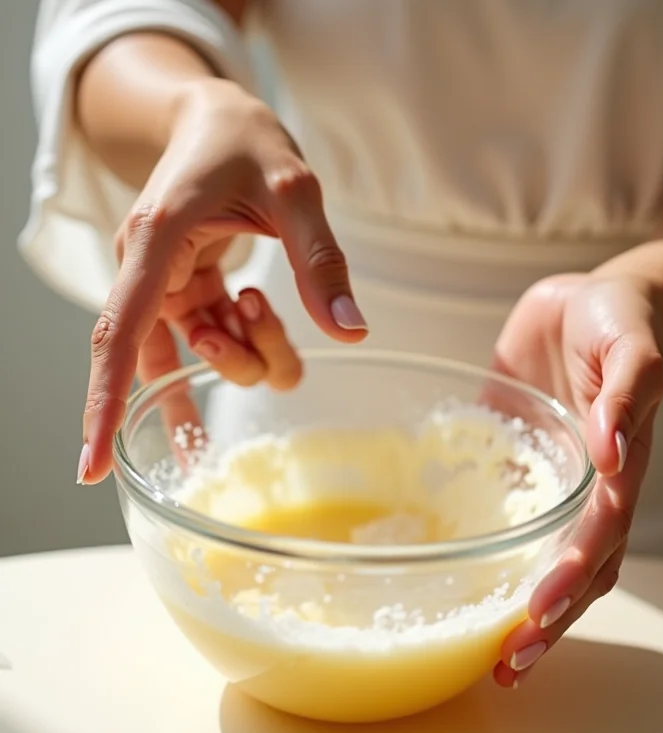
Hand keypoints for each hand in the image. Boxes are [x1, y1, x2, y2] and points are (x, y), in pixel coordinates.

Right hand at [78, 80, 366, 484]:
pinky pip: (209, 340)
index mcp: (155, 241)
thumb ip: (321, 262)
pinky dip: (242, 348)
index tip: (93, 463)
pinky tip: (261, 329)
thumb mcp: (296, 192)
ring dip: (246, 351)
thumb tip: (350, 331)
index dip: (103, 401)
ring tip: (265, 301)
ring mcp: (164, 283)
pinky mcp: (186, 288)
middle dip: (231, 359)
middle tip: (263, 310)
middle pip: (169, 356)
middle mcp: (147, 269)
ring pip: (197, 355)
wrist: (222, 117)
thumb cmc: (246, 142)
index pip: (120, 332)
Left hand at [491, 272, 662, 687]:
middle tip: (508, 664)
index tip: (539, 614)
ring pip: (538, 554)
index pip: (598, 539)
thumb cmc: (618, 321)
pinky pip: (500, 510)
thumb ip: (627, 394)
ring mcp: (546, 477)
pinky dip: (488, 550)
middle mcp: (584, 487)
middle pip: (573, 568)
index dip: (572, 579)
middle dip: (545, 618)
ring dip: (520, 605)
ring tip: (488, 654)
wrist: (588, 300)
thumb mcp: (629, 347)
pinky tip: (460, 580)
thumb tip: (612, 452)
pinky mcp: (513, 456)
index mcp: (616, 469)